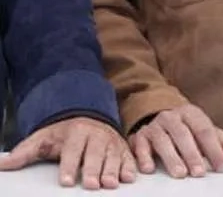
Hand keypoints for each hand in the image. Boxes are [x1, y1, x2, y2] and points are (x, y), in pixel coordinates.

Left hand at [0, 117, 135, 188]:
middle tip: (92, 185)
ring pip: (113, 155)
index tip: (65, 181)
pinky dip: (130, 166)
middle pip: (95, 153)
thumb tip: (3, 163)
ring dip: (113, 169)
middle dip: (94, 169)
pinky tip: (129, 177)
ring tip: (110, 183)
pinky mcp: (122, 148)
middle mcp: (96, 135)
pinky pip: (128, 157)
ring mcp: (110, 141)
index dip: (69, 165)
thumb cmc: (64, 135)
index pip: (72, 150)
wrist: (89, 118)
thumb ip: (25, 152)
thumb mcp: (44, 139)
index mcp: (76, 132)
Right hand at [129, 104, 222, 178]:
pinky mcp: (139, 136)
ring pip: (163, 140)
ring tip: (180, 173)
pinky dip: (144, 157)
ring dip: (171, 157)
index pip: (205, 130)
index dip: (214, 148)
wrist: (157, 116)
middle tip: (199, 172)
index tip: (221, 166)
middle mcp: (172, 117)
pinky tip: (149, 169)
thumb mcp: (205, 132)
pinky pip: (140, 146)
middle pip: (183, 134)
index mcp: (191, 114)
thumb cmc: (187, 129)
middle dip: (192, 154)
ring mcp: (155, 126)